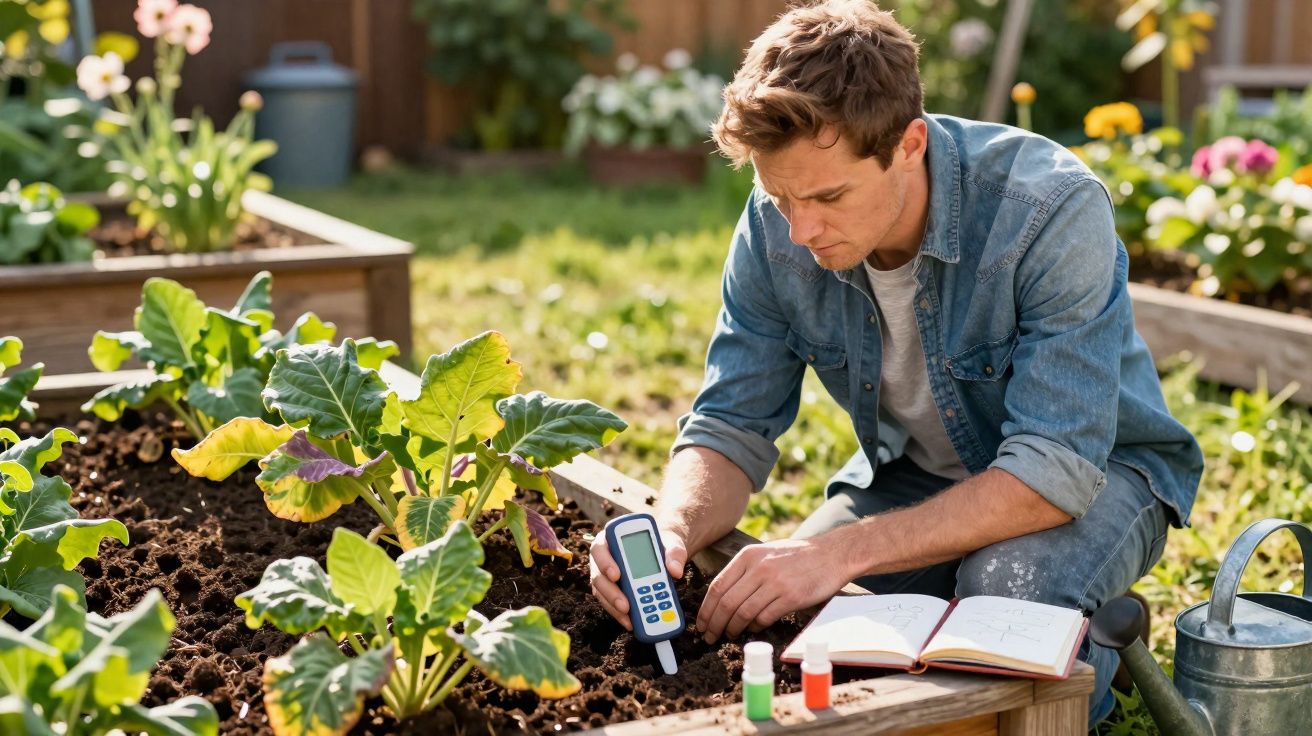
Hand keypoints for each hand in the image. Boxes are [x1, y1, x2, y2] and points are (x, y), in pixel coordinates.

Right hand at [589, 524, 688, 630]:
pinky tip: (632, 622)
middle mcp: (603, 557)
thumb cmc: (664, 542)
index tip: (617, 575)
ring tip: (630, 619)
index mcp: (612, 538)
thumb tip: (675, 571)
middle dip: (611, 593)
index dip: (605, 563)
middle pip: (599, 576)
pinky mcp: (613, 590)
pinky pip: (611, 604)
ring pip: (603, 593)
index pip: (600, 548)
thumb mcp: (672, 543)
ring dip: (614, 607)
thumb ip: (674, 553)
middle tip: (626, 606)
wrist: (666, 549)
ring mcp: (606, 575)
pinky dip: (621, 614)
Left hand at [696, 538, 850, 643]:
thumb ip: (745, 571)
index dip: (706, 609)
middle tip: (710, 636)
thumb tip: (723, 598)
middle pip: (727, 602)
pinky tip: (753, 628)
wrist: (832, 554)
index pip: (717, 586)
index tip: (701, 623)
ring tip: (729, 635)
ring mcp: (776, 583)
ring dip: (733, 628)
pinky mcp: (791, 597)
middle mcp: (759, 568)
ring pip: (743, 612)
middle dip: (715, 623)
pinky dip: (755, 626)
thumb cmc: (797, 556)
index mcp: (748, 556)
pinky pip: (765, 617)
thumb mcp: (765, 553)